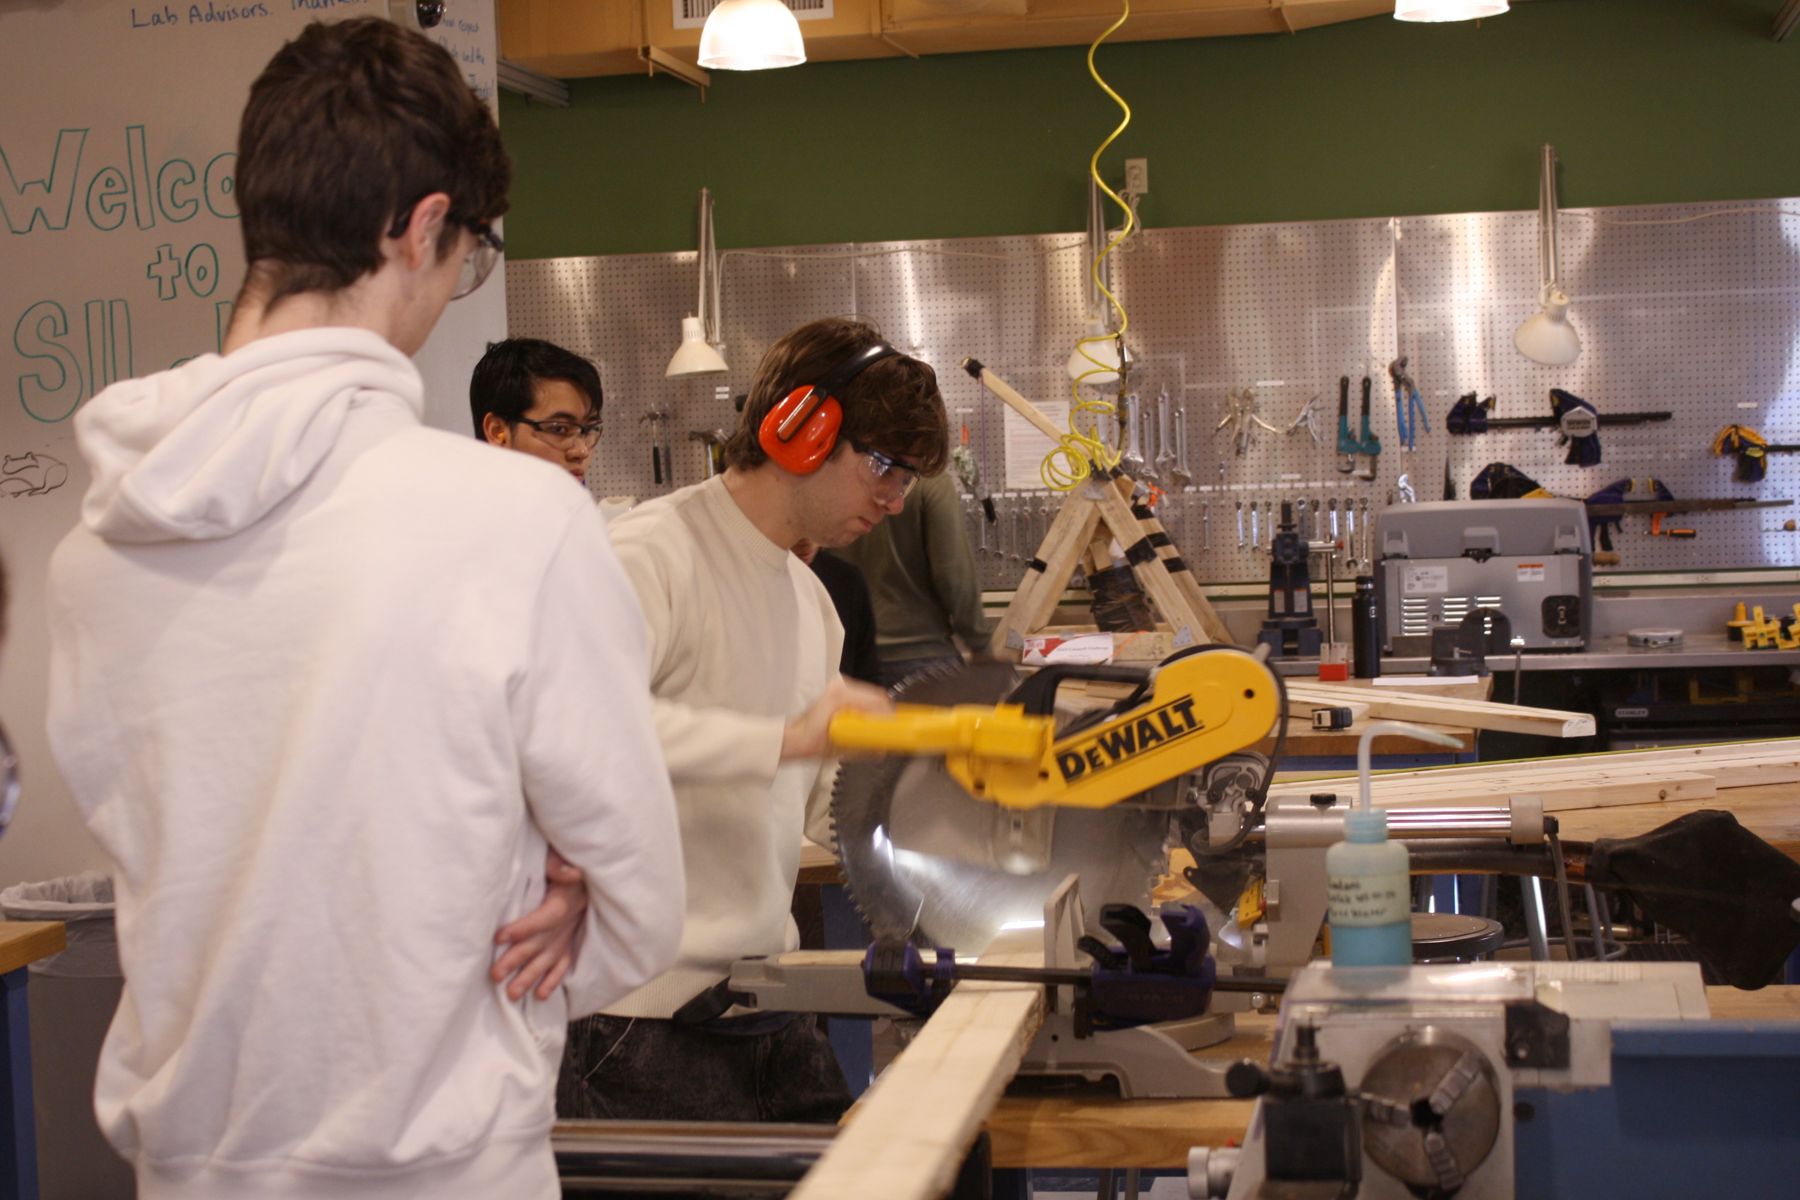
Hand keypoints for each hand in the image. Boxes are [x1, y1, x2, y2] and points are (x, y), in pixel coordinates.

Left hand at [492, 848, 587, 1001]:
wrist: (590, 878)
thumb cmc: (570, 867)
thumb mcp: (566, 859)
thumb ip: (560, 864)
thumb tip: (564, 870)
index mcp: (563, 901)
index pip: (543, 919)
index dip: (522, 929)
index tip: (499, 937)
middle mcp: (566, 923)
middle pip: (539, 944)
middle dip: (516, 960)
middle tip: (496, 975)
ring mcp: (567, 936)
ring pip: (547, 960)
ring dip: (530, 978)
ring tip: (512, 994)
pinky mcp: (569, 942)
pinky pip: (563, 965)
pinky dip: (553, 981)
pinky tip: (540, 996)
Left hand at [781, 674, 891, 760]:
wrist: (792, 738)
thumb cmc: (811, 742)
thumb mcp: (840, 749)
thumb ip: (863, 749)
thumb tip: (882, 751)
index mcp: (842, 698)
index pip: (876, 702)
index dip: (889, 716)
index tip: (898, 728)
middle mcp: (842, 687)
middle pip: (876, 696)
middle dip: (886, 714)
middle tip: (892, 731)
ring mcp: (840, 687)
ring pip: (870, 696)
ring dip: (877, 711)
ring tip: (881, 729)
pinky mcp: (838, 691)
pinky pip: (862, 697)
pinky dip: (869, 709)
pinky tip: (868, 723)